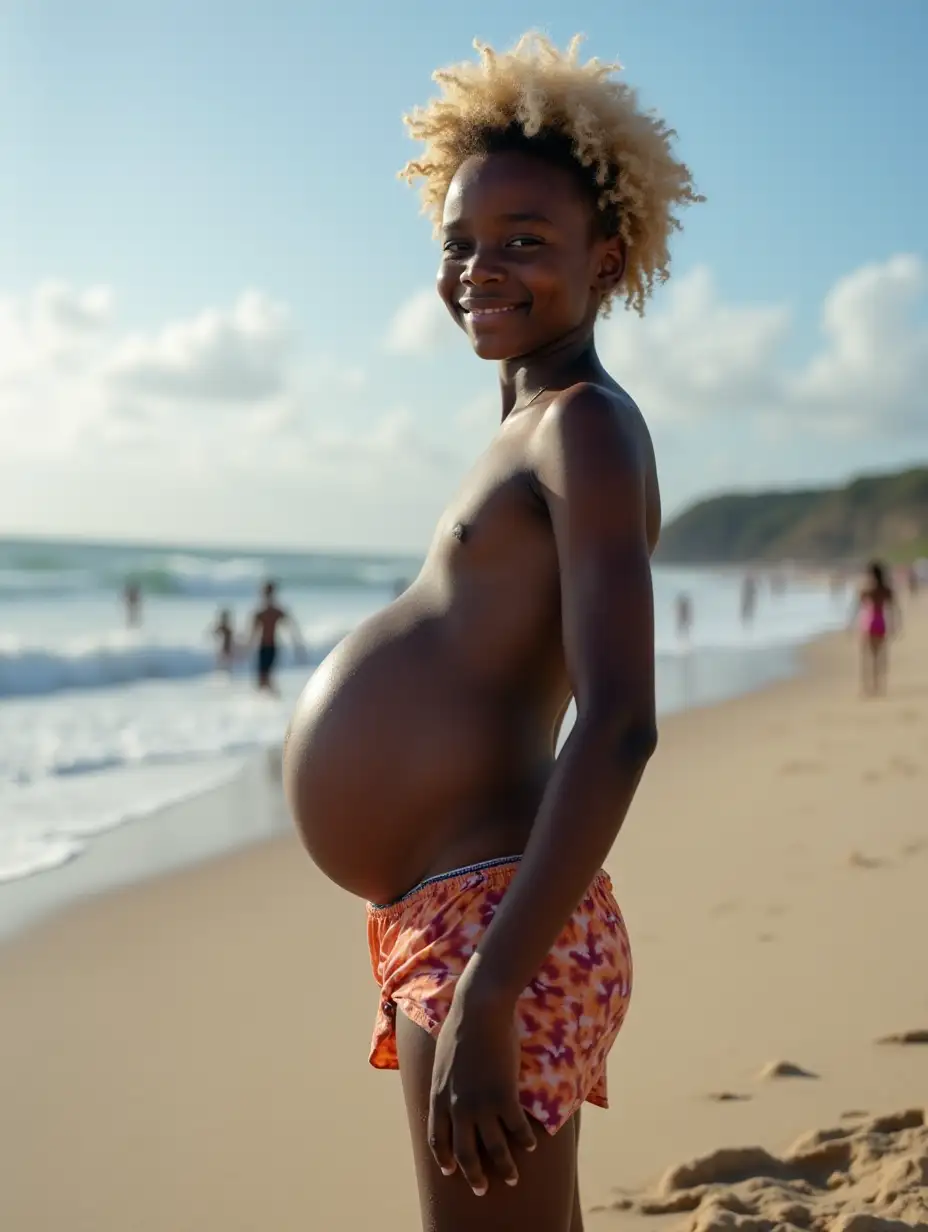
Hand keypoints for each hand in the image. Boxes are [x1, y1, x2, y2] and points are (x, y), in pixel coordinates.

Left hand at [428, 986, 536, 1194]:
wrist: (478, 1011)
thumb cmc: (459, 1027)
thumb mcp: (441, 1059)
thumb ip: (443, 1082)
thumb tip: (445, 1090)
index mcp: (438, 1096)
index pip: (437, 1139)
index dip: (445, 1159)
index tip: (451, 1171)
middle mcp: (457, 1107)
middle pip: (465, 1152)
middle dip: (474, 1175)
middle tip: (482, 1189)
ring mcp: (481, 1103)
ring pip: (493, 1148)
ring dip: (504, 1167)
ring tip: (512, 1178)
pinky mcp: (504, 1095)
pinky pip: (516, 1128)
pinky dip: (524, 1141)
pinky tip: (531, 1147)